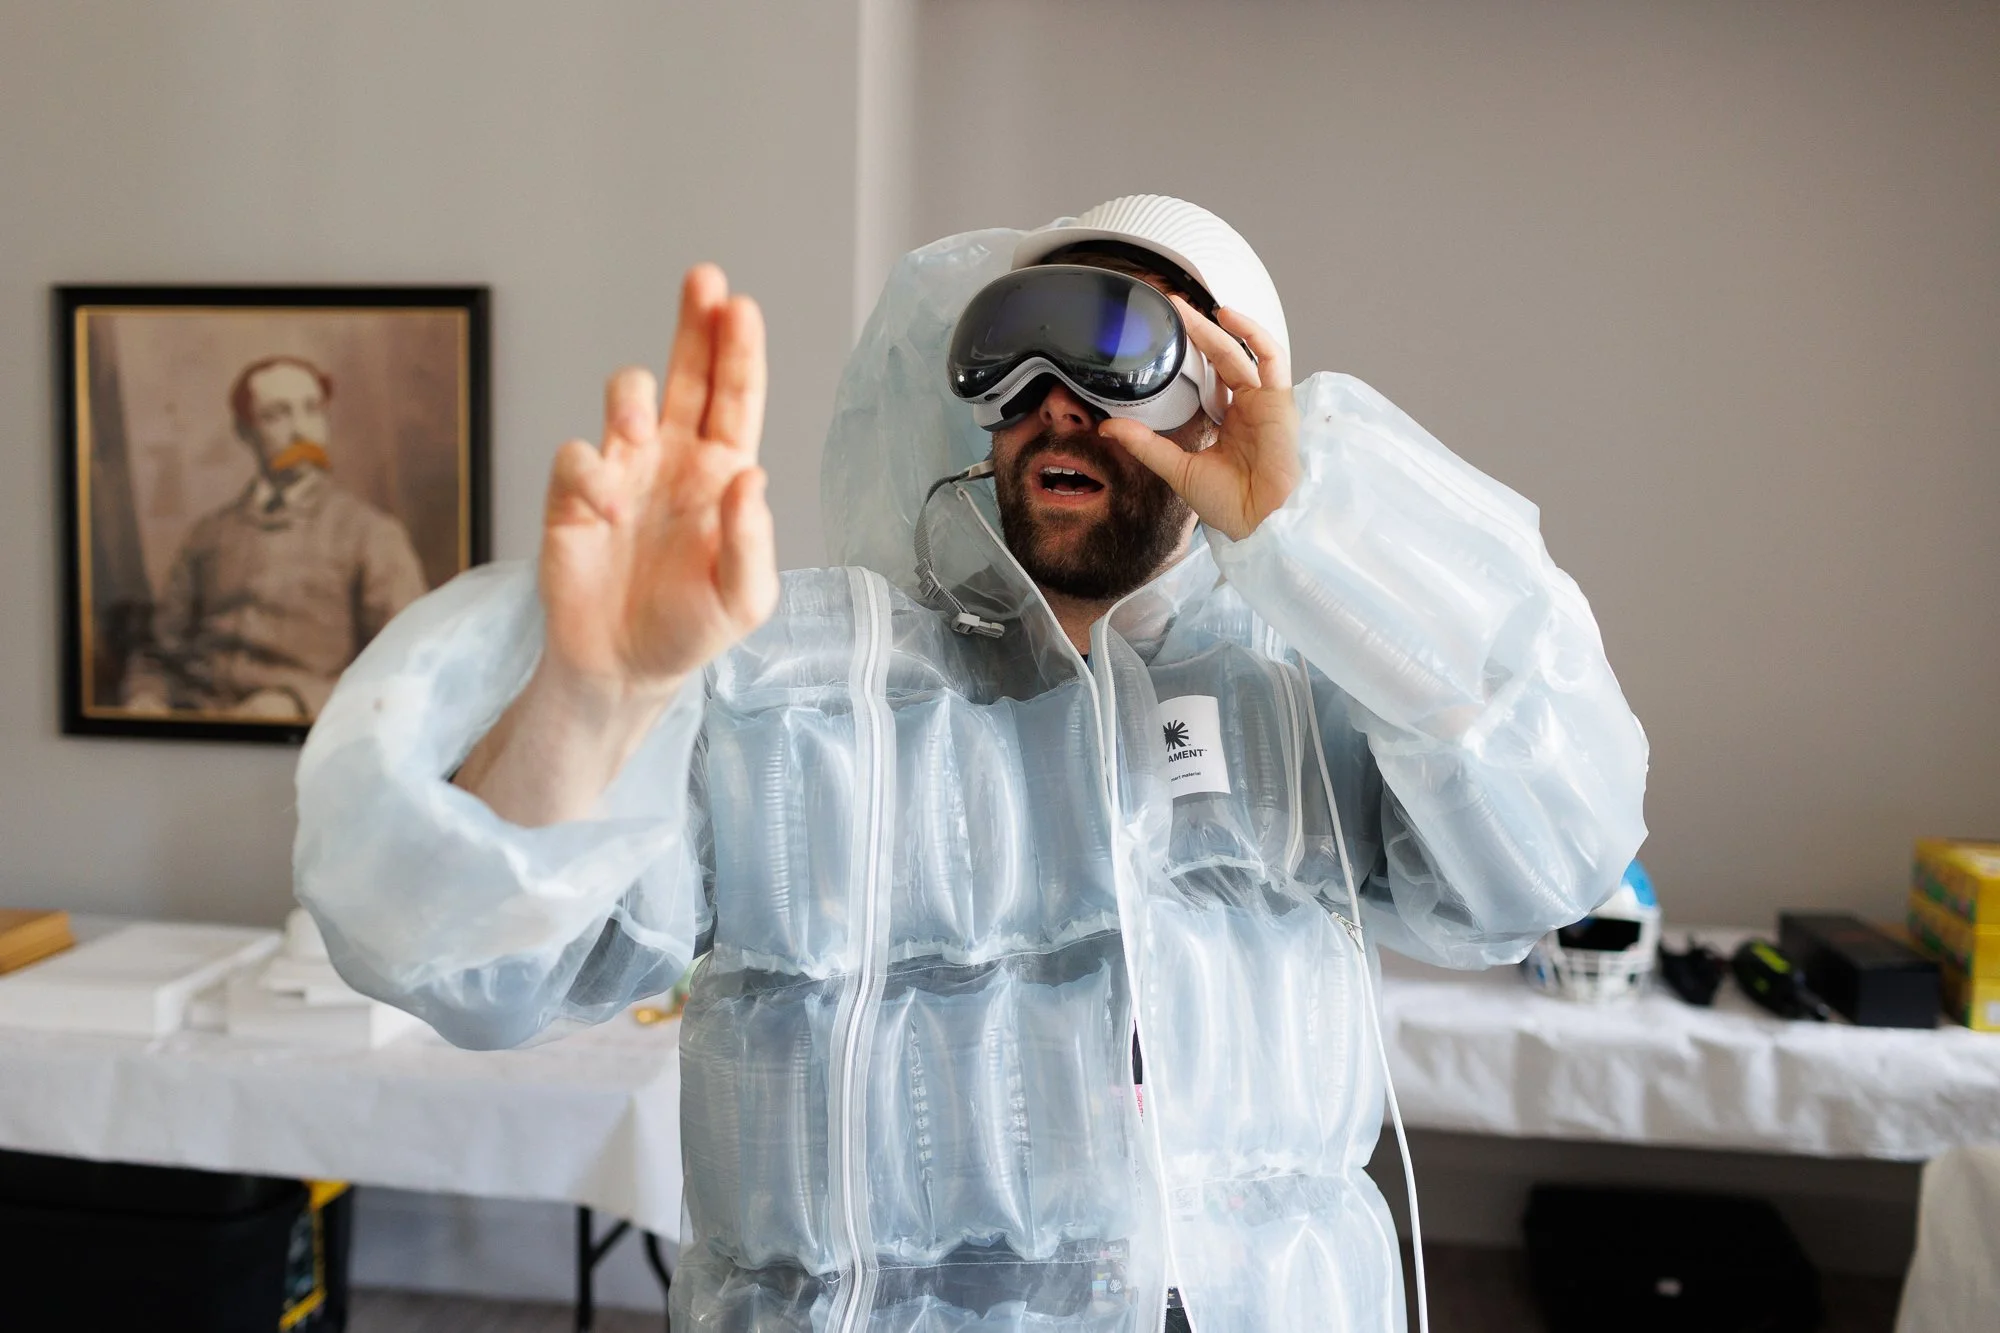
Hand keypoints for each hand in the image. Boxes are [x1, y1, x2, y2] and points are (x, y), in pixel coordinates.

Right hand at [538, 264, 777, 703]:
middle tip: (703, 279)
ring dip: (631, 395)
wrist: (623, 668)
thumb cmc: (691, 629)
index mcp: (725, 474)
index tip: (739, 306)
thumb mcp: (743, 600)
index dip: (738, 351)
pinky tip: (607, 510)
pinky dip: (590, 473)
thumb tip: (751, 477)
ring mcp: (625, 470)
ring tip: (636, 427)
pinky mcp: (575, 495)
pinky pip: (576, 456)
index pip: (737, 399)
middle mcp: (677, 459)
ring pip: (627, 394)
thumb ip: (751, 541)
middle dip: (694, 324)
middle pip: (689, 373)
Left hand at [1099, 298, 1298, 541]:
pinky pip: (1271, 358)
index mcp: (1228, 422)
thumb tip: (1107, 428)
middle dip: (1196, 332)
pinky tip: (1227, 316)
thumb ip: (1145, 444)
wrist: (1258, 521)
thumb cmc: (1228, 503)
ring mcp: (1264, 402)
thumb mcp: (1176, 468)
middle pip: (1221, 359)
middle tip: (1170, 309)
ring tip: (1187, 309)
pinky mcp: (1279, 400)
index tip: (1165, 337)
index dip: (1190, 356)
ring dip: (1215, 328)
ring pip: (1240, 353)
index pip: (1209, 378)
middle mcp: (1247, 408)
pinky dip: (1252, 334)